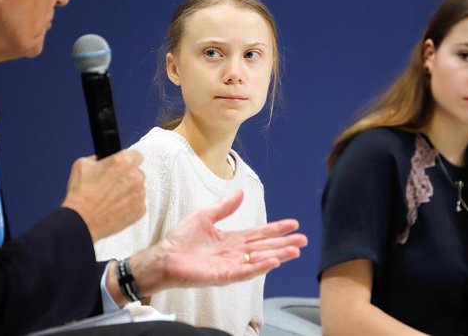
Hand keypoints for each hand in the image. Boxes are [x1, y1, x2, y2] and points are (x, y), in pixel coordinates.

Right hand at [61, 150, 144, 241]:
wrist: (80, 221)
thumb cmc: (80, 194)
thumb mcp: (83, 164)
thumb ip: (100, 159)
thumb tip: (104, 161)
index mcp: (123, 162)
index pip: (136, 155)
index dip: (127, 160)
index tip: (120, 167)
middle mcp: (135, 177)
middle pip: (137, 172)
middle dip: (127, 177)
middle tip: (112, 185)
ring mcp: (140, 195)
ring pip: (139, 189)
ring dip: (129, 191)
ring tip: (111, 199)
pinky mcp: (140, 210)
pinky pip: (138, 204)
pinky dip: (129, 205)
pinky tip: (115, 208)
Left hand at [126, 190, 307, 296]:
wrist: (163, 256)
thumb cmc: (180, 239)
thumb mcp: (205, 216)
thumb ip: (224, 207)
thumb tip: (241, 192)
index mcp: (231, 239)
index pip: (259, 233)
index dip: (276, 228)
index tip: (293, 224)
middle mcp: (235, 253)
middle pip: (265, 247)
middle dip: (284, 243)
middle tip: (303, 240)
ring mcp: (231, 265)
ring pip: (260, 259)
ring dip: (278, 255)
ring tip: (295, 251)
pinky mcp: (223, 275)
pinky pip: (245, 271)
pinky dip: (260, 266)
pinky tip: (274, 262)